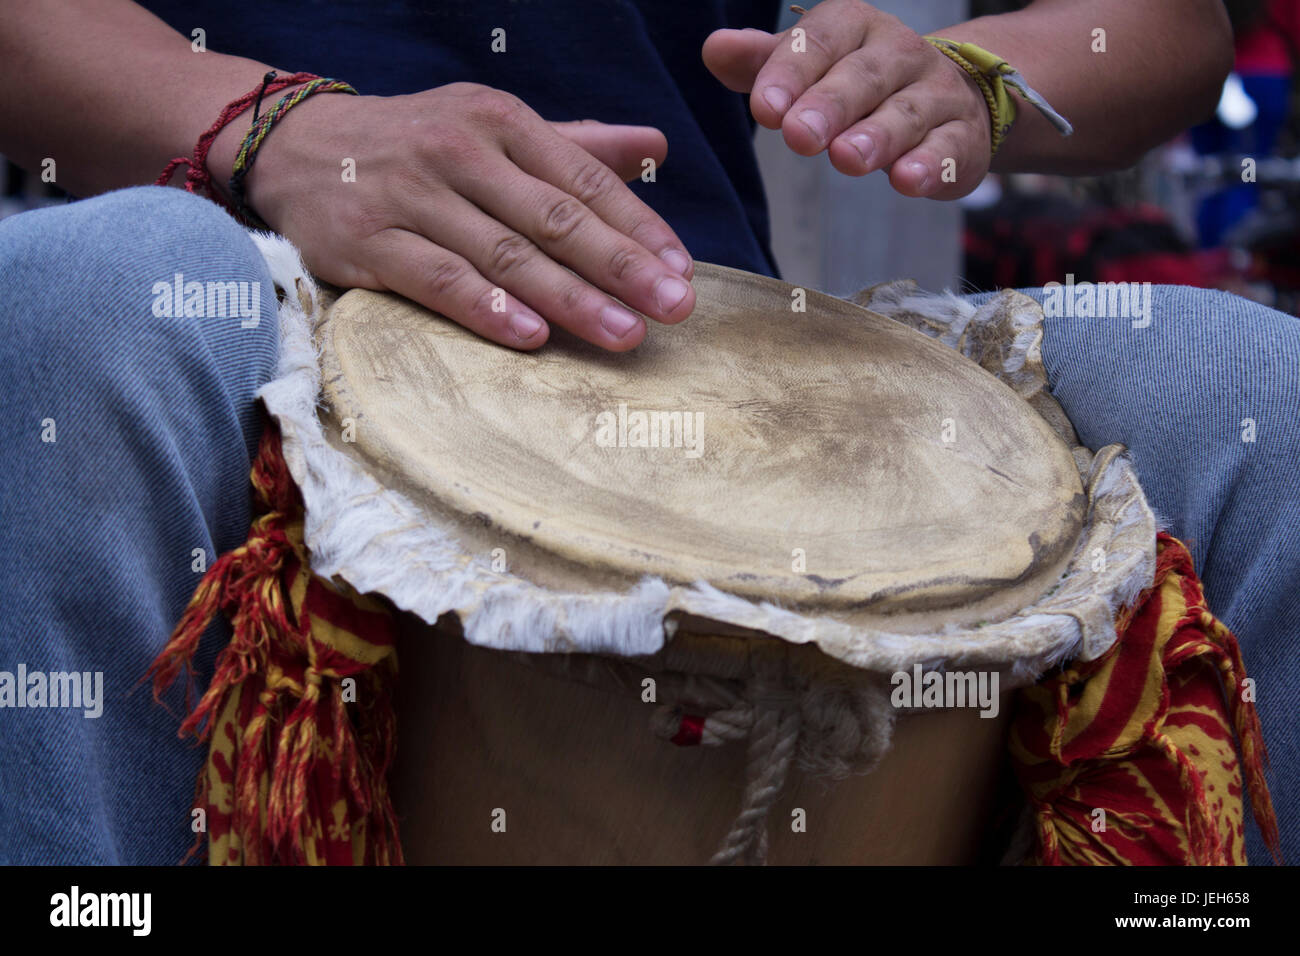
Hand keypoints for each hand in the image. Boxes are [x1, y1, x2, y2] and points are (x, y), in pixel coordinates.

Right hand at [209, 82, 695, 350]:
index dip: (638, 227)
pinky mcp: (368, 242)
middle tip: (675, 308)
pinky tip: (531, 336)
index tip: (682, 271)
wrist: (297, 145)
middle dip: (621, 266)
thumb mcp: (492, 127)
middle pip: (553, 218)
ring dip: (569, 297)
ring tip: (623, 333)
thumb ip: (574, 145)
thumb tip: (655, 146)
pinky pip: (436, 279)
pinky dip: (484, 308)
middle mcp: (459, 152)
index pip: (583, 179)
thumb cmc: (415, 143)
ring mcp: (412, 196)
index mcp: (500, 121)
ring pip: (503, 253)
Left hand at [703, 0, 991, 198]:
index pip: (821, 41)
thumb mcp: (809, 67)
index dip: (791, 73)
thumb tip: (714, 49)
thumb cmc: (858, 83)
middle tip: (799, 136)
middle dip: (830, 104)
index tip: (763, 110)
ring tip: (846, 158)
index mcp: (855, 28)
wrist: (949, 98)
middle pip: (864, 75)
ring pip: (907, 111)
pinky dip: (931, 164)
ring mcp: (936, 95)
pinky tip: (907, 181)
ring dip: (877, 136)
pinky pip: (949, 147)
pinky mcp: (962, 138)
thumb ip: (763, 63)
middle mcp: (899, 54)